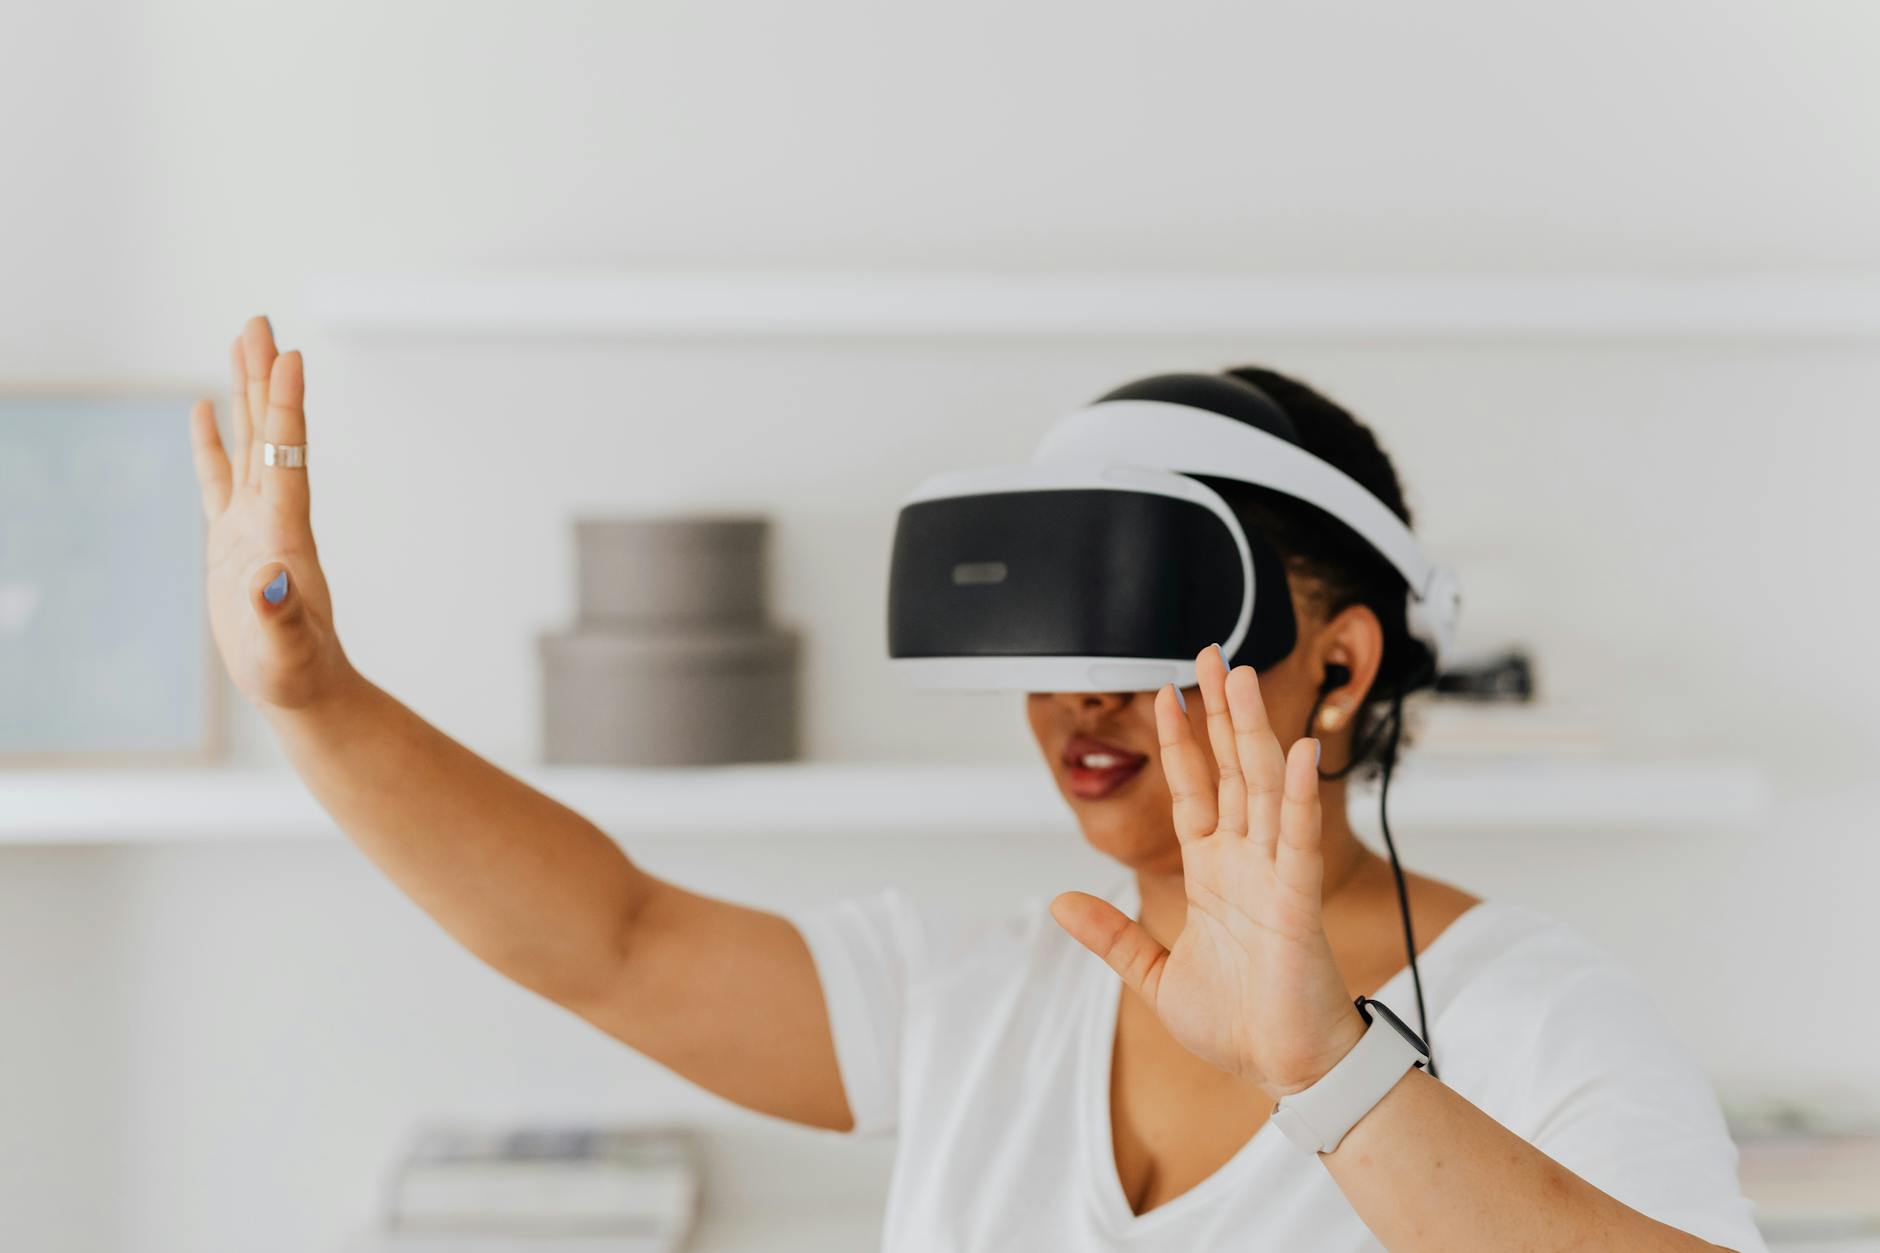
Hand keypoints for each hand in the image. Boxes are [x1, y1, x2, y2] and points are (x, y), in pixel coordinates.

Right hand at [188, 317, 353, 710]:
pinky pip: (217, 478)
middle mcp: (273, 517)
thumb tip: (270, 581)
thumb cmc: (295, 672)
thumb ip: (277, 616)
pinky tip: (205, 406)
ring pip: (247, 443)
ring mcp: (252, 524)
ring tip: (241, 340)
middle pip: (268, 433)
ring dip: (244, 393)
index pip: (288, 458)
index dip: (287, 409)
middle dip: (262, 377)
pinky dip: (212, 442)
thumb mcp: (285, 649)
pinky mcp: (231, 540)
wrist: (300, 687)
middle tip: (259, 321)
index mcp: (286, 534)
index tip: (291, 356)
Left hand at [1052, 646, 1364, 1099]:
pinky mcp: (1297, 900)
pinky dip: (1297, 794)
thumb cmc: (1237, 1025)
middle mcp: (1245, 861)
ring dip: (1252, 731)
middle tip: (1213, 654)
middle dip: (1220, 712)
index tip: (1166, 693)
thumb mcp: (1154, 977)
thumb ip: (1112, 936)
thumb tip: (1058, 903)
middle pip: (1233, 769)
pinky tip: (1296, 749)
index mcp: (1214, 873)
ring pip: (1262, 786)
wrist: (1282, 1068)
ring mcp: (1274, 874)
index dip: (1180, 742)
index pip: (1194, 789)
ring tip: (1240, 677)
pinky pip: (1297, 838)